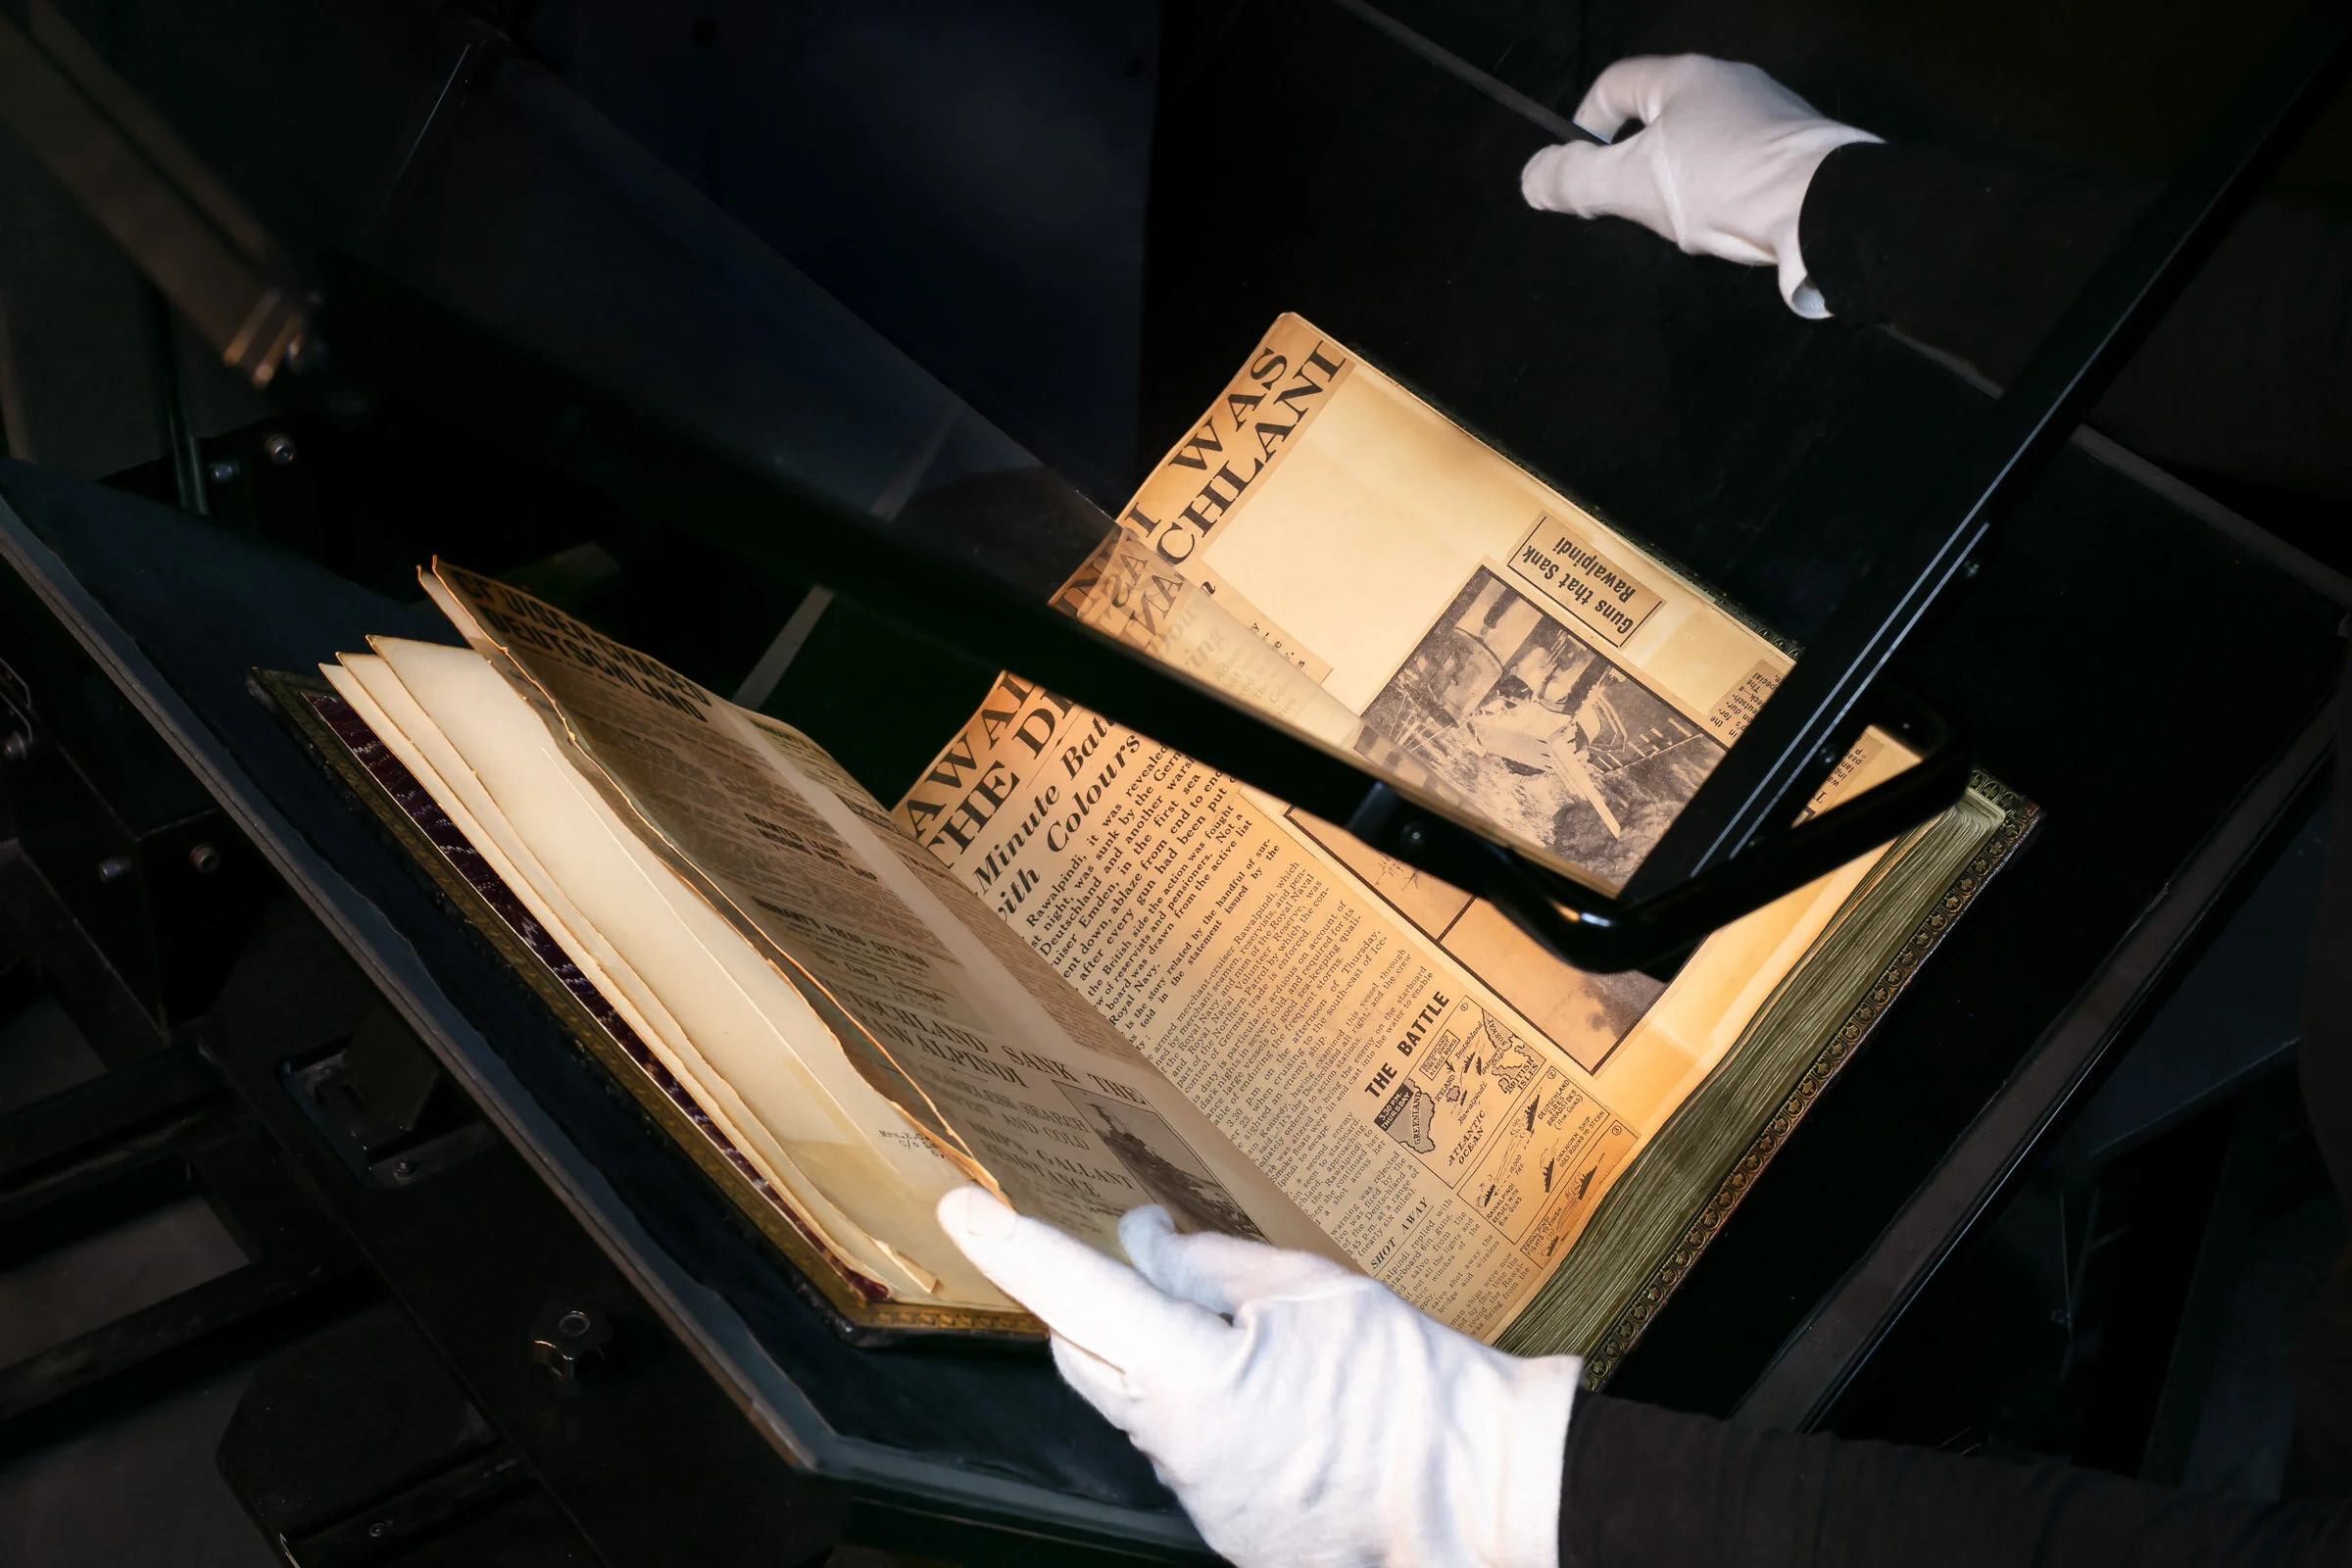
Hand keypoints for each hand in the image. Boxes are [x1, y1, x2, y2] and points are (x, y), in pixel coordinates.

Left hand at [937, 1188, 1579, 1567]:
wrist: (1481, 1494)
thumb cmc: (1411, 1385)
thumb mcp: (1311, 1289)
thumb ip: (1209, 1263)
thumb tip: (1144, 1242)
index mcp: (1191, 1377)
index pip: (1074, 1293)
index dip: (1010, 1245)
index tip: (962, 1206)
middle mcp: (1174, 1449)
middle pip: (1086, 1353)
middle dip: (1096, 1301)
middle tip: (1161, 1264)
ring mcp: (1197, 1500)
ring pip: (1138, 1402)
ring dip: (1166, 1359)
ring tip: (1265, 1343)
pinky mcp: (1225, 1530)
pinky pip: (1185, 1452)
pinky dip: (1205, 1411)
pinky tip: (1279, 1401)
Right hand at [1521, 55, 1878, 317]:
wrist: (1825, 206)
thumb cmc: (1724, 184)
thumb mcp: (1632, 186)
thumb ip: (1574, 180)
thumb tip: (1532, 177)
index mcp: (1685, 77)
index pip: (1614, 85)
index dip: (1584, 125)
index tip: (1580, 170)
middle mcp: (1730, 82)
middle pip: (1659, 114)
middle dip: (1635, 160)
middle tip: (1629, 204)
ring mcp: (1769, 112)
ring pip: (1702, 141)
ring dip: (1681, 179)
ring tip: (1682, 220)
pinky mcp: (1797, 147)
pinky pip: (1741, 163)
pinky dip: (1723, 191)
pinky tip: (1727, 223)